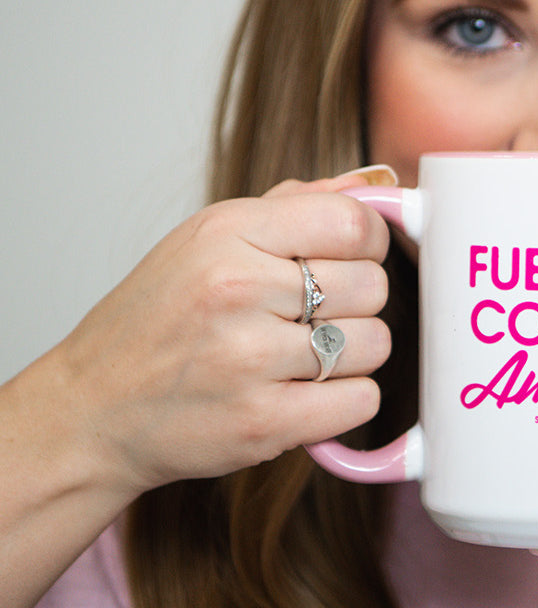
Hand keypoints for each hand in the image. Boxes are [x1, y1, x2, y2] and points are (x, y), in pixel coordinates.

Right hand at [40, 166, 398, 495]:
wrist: (92, 410)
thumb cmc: (154, 322)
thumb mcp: (207, 238)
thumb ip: (293, 206)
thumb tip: (371, 185)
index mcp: (228, 233)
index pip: (354, 222)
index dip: (369, 241)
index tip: (353, 257)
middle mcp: (239, 289)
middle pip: (373, 285)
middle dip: (356, 302)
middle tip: (311, 315)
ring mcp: (250, 359)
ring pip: (375, 344)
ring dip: (351, 356)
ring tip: (301, 357)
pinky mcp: (263, 422)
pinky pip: (361, 401)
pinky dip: (344, 402)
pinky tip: (304, 394)